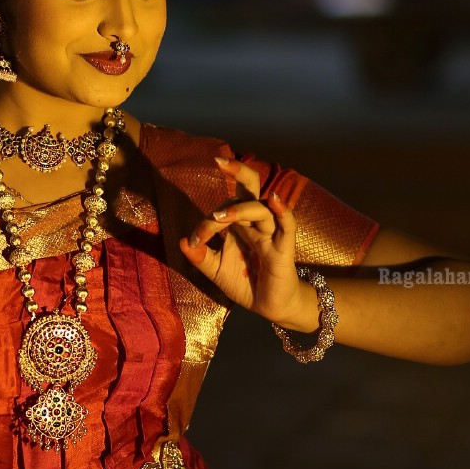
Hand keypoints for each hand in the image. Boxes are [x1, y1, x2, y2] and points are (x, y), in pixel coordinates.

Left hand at [179, 158, 318, 330]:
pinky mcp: (284, 249)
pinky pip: (287, 225)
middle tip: (219, 161)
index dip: (206, 222)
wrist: (268, 306)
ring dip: (241, 208)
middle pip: (250, 188)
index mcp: (239, 225)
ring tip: (221, 215)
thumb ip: (200, 256)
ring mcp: (271, 234)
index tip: (193, 240)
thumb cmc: (244, 282)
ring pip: (261, 208)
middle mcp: (255, 223)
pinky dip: (283, 212)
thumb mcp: (215, 270)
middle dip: (238, 172)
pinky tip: (275, 201)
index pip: (223, 209)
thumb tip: (182, 242)